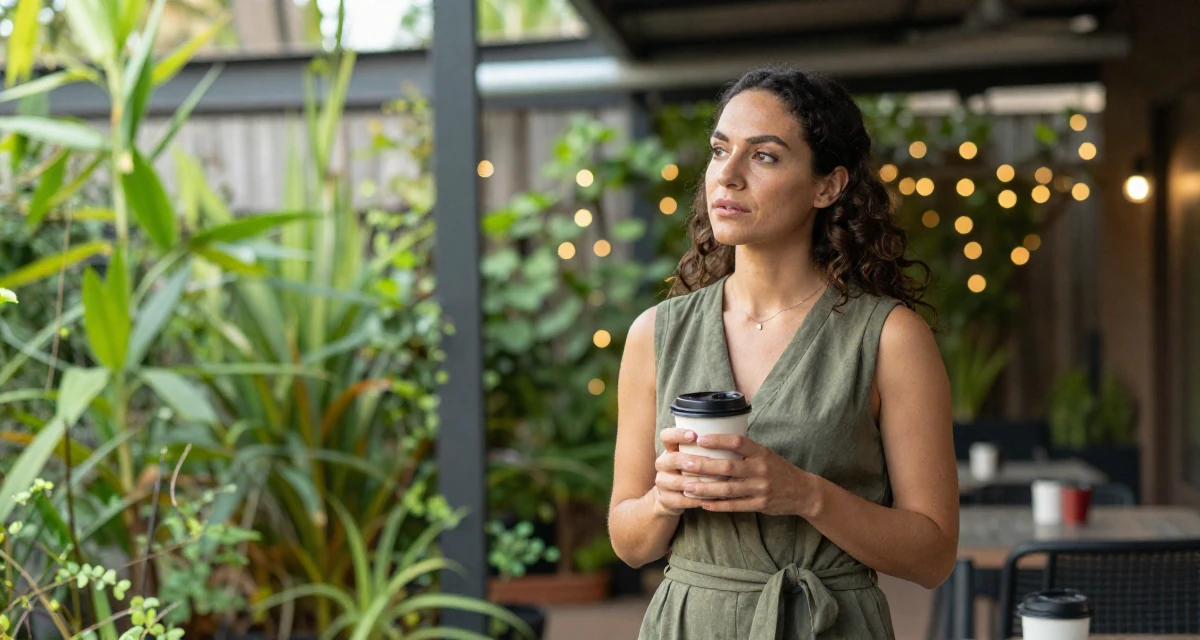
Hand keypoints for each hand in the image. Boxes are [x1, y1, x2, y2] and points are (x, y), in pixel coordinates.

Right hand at [651, 428, 707, 515]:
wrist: (671, 497)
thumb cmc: (689, 472)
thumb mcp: (692, 457)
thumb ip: (704, 449)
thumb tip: (731, 432)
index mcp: (669, 450)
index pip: (666, 436)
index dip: (678, 434)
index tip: (694, 435)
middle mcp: (663, 464)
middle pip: (672, 459)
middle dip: (690, 460)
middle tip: (707, 461)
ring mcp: (662, 482)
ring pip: (677, 481)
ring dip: (696, 483)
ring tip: (713, 483)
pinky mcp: (665, 499)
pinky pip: (680, 500)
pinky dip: (695, 501)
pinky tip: (708, 500)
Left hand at [680, 434, 821, 516]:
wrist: (803, 492)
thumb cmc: (779, 470)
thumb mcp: (766, 454)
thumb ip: (746, 450)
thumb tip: (717, 440)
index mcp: (761, 453)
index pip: (738, 442)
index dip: (718, 440)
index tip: (700, 439)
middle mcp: (761, 470)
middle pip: (727, 467)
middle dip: (704, 466)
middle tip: (685, 464)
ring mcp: (760, 488)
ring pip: (728, 489)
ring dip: (706, 489)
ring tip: (687, 487)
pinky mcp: (760, 505)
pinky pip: (735, 506)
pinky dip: (717, 505)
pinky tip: (703, 504)